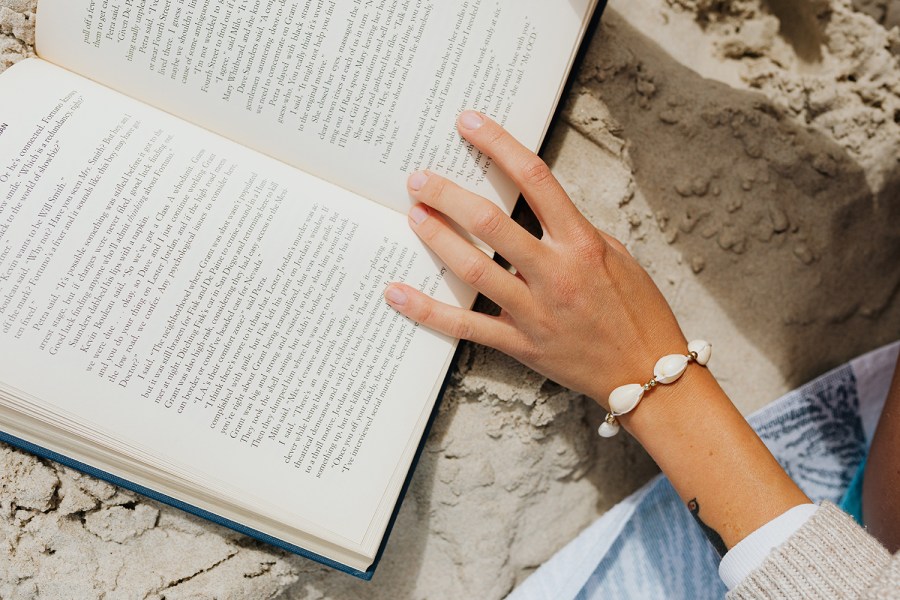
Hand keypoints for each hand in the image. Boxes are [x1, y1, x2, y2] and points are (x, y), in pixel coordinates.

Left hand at [384, 111, 687, 408]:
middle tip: (419, 179)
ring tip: (413, 215)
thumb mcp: (616, 256)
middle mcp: (555, 272)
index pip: (535, 179)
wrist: (647, 373)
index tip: (469, 123)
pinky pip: (465, 325)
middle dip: (448, 194)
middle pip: (490, 222)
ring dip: (436, 238)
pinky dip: (427, 309)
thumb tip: (535, 207)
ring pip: (472, 268)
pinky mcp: (520, 344)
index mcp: (581, 243)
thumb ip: (572, 230)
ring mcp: (535, 311)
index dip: (498, 145)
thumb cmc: (636, 310)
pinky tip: (397, 292)